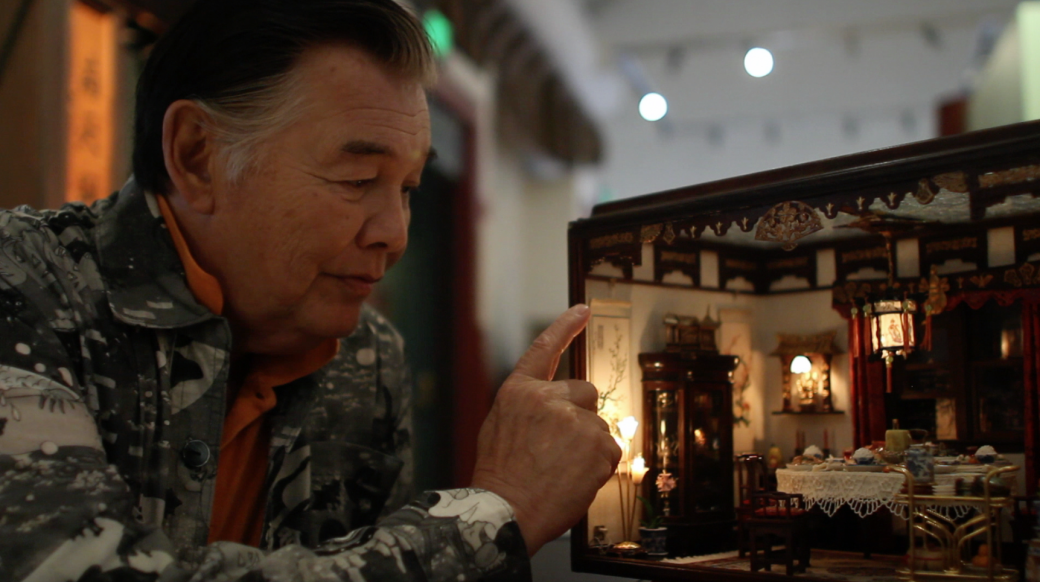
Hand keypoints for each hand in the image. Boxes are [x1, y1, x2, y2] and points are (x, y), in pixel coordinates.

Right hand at [470, 304, 621, 555]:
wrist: (506, 510)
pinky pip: (610, 451)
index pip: (544, 350)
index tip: (583, 310)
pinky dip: (599, 467)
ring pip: (598, 427)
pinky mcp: (597, 442)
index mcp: (519, 392)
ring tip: (561, 471)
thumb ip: (530, 410)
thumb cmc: (501, 478)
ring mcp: (574, 419)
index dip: (564, 328)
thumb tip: (557, 410)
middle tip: (562, 449)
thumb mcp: (500, 429)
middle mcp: (548, 398)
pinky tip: (575, 479)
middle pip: (585, 393)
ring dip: (588, 448)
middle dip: (581, 417)